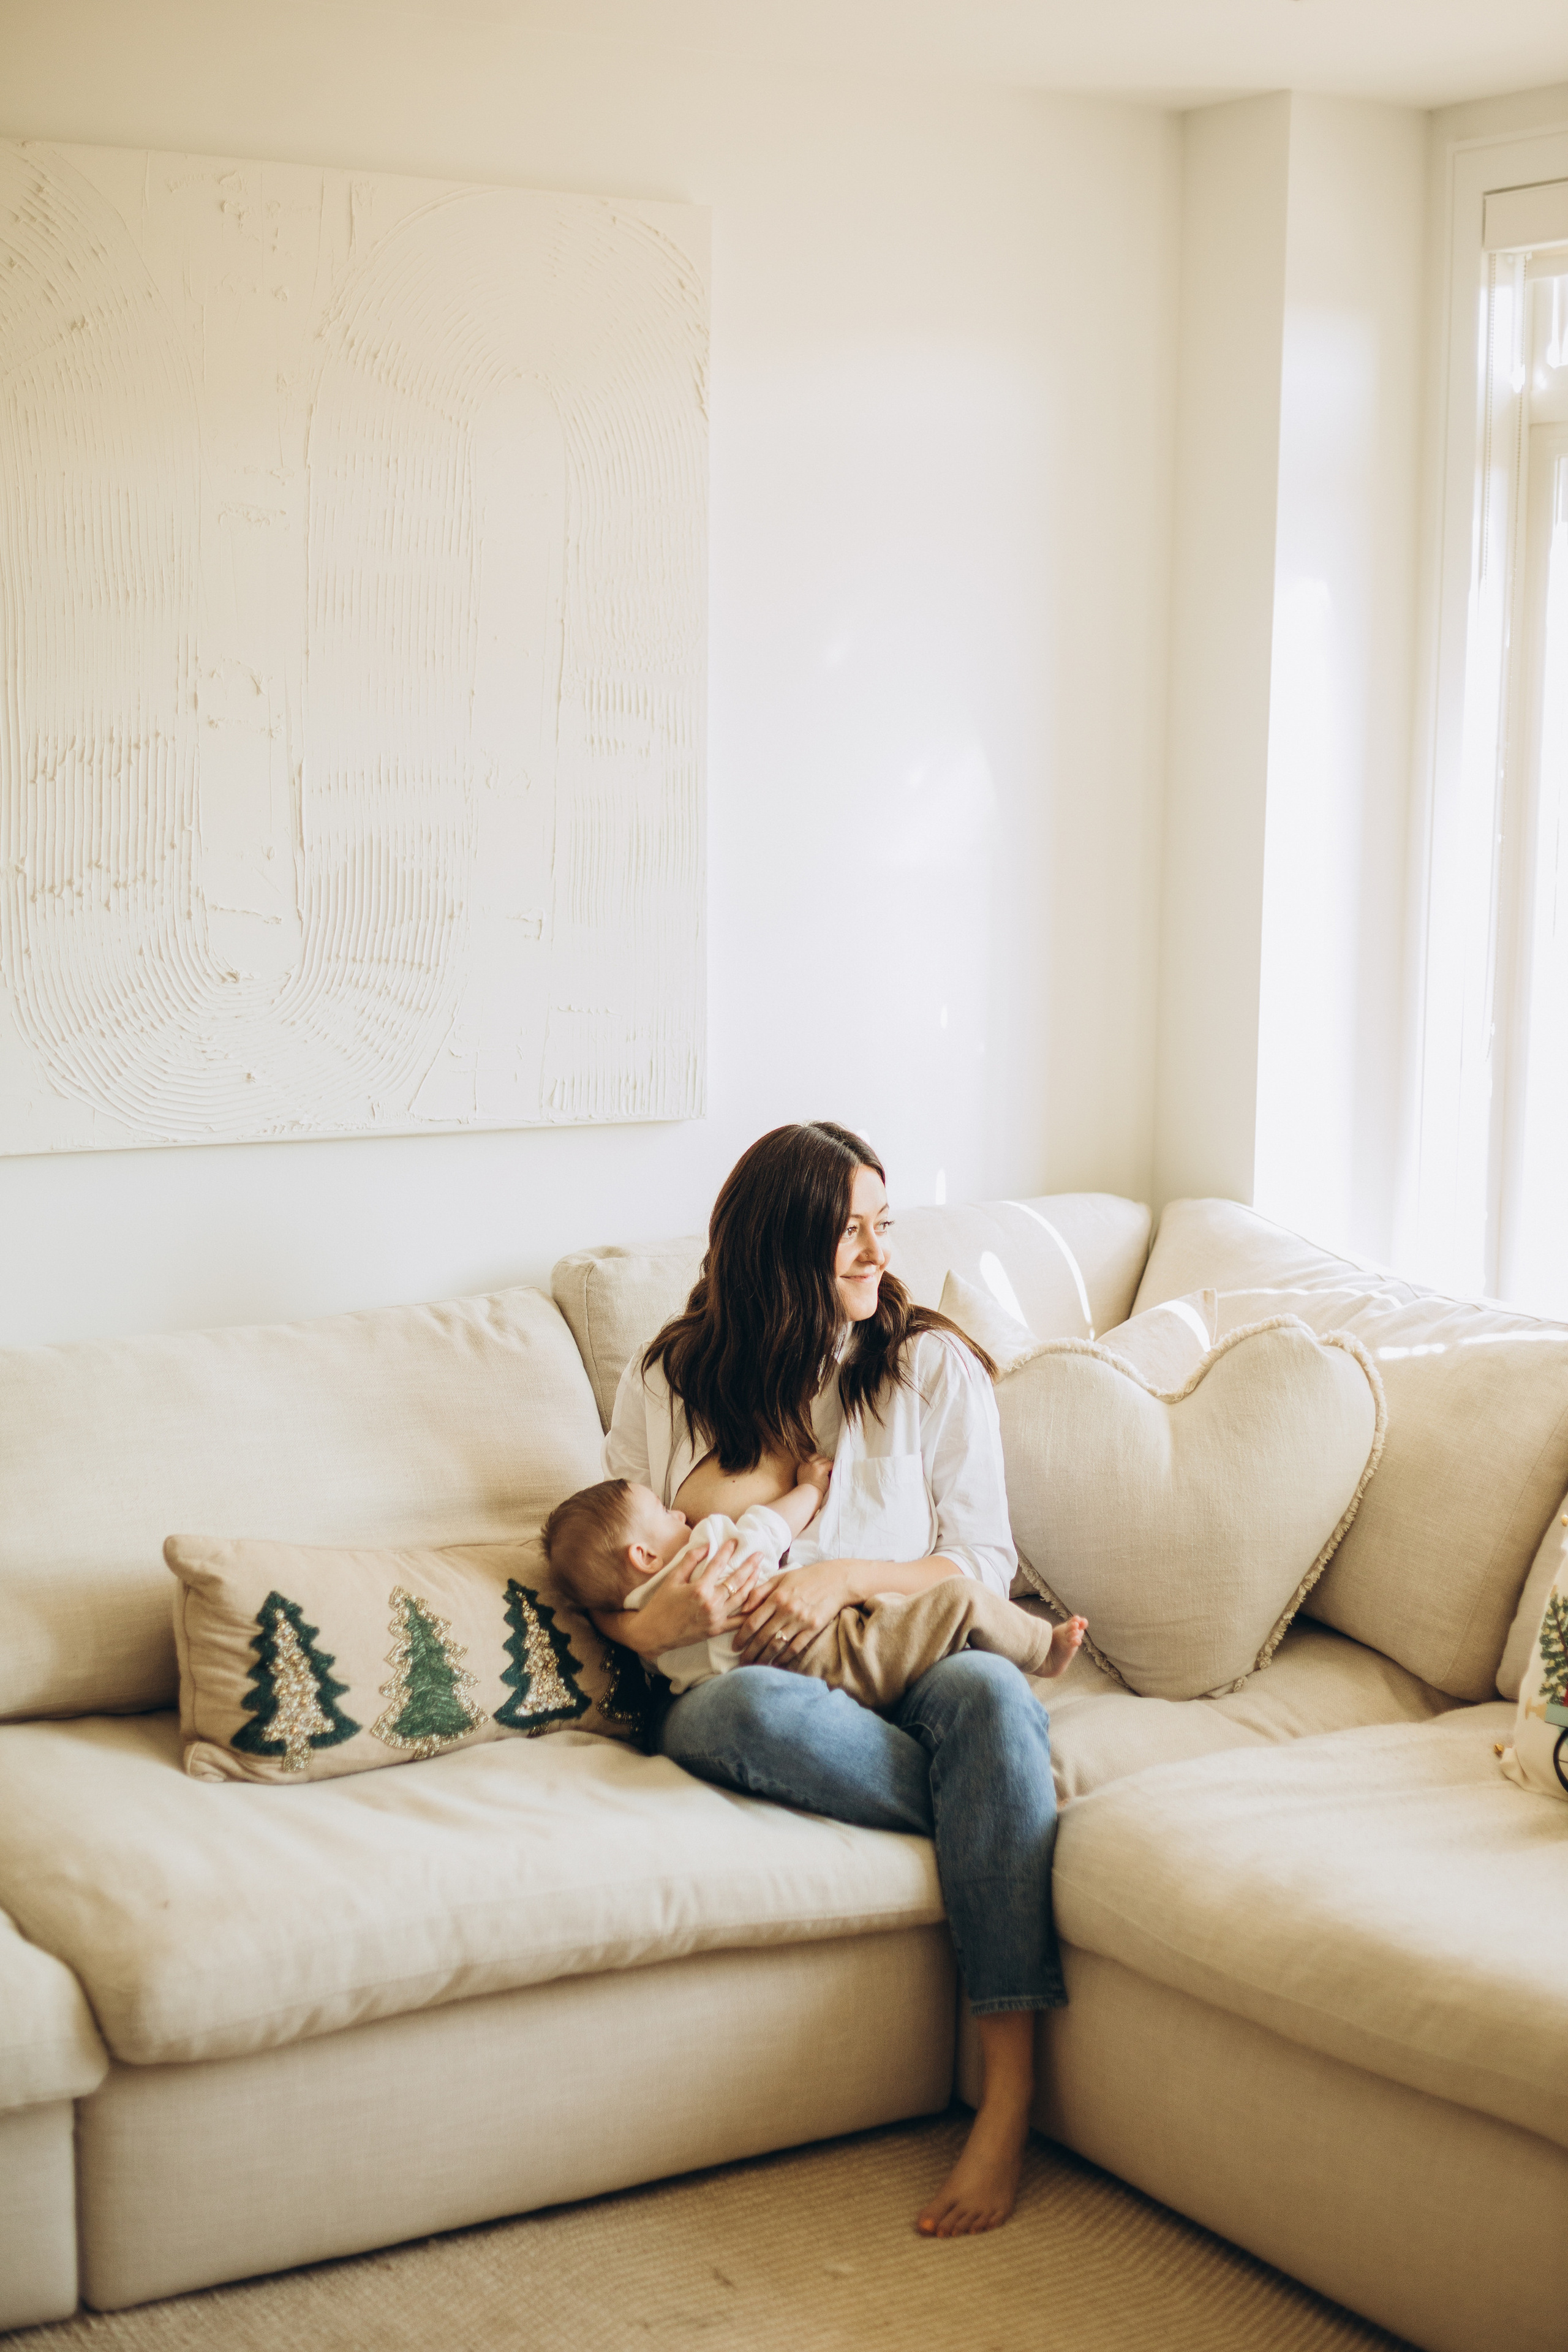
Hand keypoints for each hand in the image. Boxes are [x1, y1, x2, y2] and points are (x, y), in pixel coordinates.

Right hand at [633, 1535, 769, 1651]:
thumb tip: (707, 1544)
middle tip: (760, 1554)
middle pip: (737, 1580)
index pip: (718, 1564)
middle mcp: (711, 1603)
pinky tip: (759, 1602)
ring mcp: (716, 1618)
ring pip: (742, 1598)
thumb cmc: (661, 1604)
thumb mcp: (672, 1578)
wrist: (654, 1633)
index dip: (728, 1551)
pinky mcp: (717, 1629)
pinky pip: (739, 1621)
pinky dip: (750, 1612)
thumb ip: (690, 1560)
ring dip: (753, 1583)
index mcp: (699, 1588)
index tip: (735, 1541)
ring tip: (760, 1571)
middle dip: (750, 1565)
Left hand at [736, 1556, 853, 1664]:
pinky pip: (795, 1647)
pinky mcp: (813, 1628)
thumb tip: (743, 1608)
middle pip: (762, 1637)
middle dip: (750, 1652)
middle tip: (741, 1662)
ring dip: (764, 1658)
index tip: (734, 1646)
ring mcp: (800, 1620)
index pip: (753, 1621)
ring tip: (755, 1666)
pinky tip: (777, 1663)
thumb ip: (760, 1592)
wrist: (837, 1580)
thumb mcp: (780, 1577)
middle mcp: (786, 1610)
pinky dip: (784, 1657)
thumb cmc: (806, 1577)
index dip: (741, 1636)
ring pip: (777, 1645)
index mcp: (776, 1596)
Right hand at [797, 1453, 832, 1498]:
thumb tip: (817, 1469)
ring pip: (824, 1459)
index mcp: (802, 1466)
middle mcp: (807, 1464)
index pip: (811, 1457)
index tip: (820, 1466)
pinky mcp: (821, 1468)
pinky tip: (831, 1472)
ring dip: (827, 1465)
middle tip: (826, 1469)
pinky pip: (830, 1464)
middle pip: (818, 1456)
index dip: (817, 1461)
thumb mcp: (803, 1477)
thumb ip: (808, 1471)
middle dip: (822, 1462)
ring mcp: (814, 1465)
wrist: (807, 1495)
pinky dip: (832, 1467)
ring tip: (828, 1472)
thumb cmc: (807, 1490)